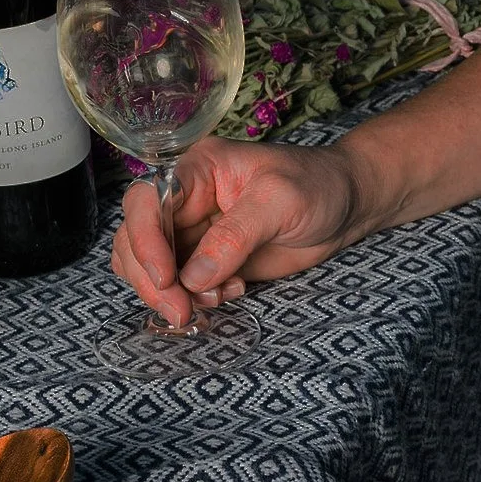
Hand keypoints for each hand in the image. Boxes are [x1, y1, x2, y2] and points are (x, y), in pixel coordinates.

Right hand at [111, 137, 366, 325]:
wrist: (345, 206)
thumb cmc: (317, 186)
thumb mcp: (281, 201)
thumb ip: (236, 236)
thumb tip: (193, 277)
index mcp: (196, 170)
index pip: (145, 200)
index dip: (145, 239)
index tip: (166, 278)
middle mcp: (184, 200)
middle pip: (135, 238)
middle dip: (152, 279)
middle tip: (181, 311)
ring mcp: (191, 232)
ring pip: (146, 265)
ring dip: (168, 293)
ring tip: (210, 302)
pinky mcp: (204, 260)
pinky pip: (175, 284)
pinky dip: (190, 298)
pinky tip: (227, 293)